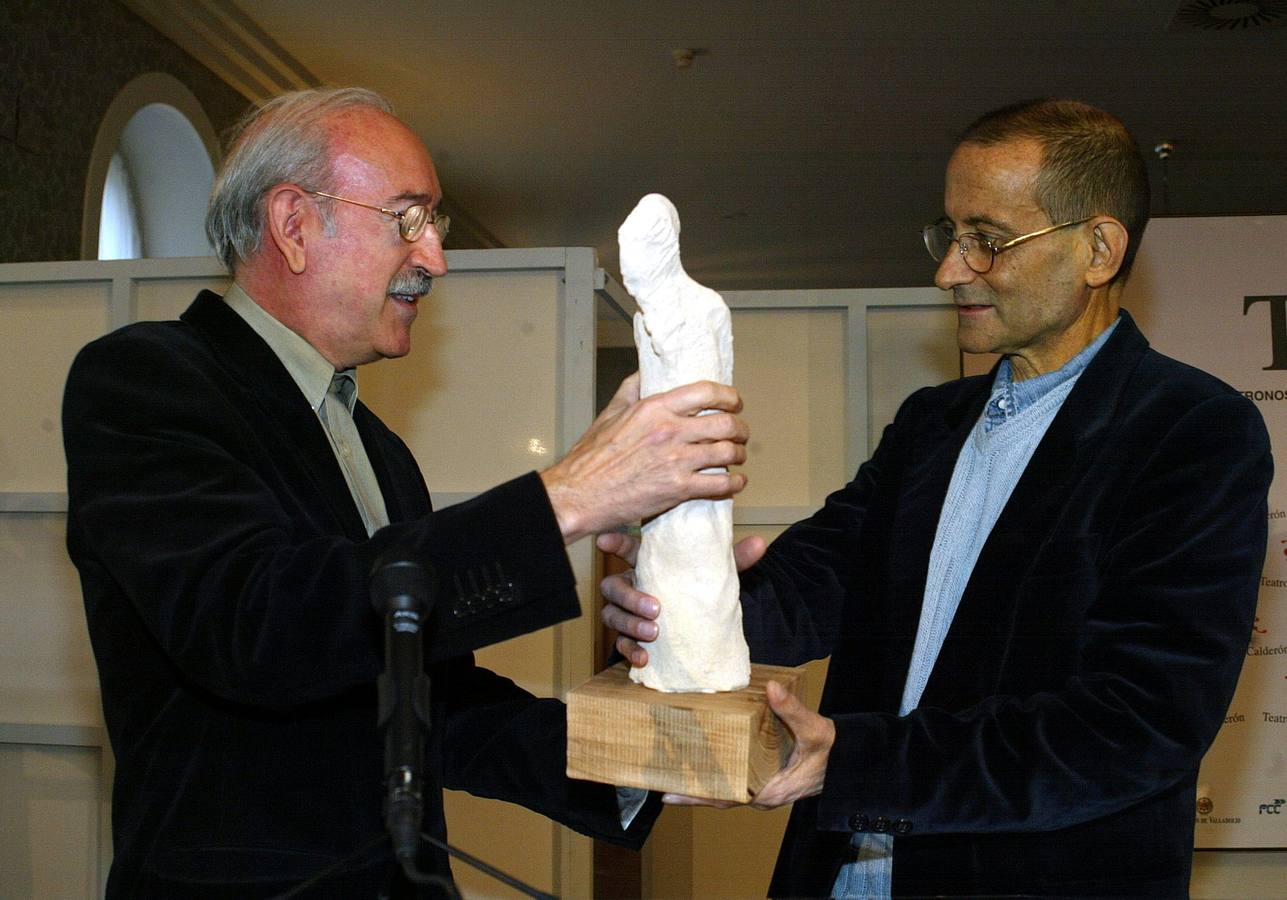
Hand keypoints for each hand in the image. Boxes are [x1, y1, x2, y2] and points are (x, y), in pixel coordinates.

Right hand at [541, 373, 748, 543]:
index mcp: (654, 408)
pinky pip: (720, 485)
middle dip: (740, 428)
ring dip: (739, 455)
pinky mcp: (678, 489)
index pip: (706, 392)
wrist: (579, 494)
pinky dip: (734, 484)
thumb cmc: (590, 459)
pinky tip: (735, 482)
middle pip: (725, 423)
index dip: (729, 396)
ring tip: (738, 457)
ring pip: (727, 452)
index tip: (734, 402)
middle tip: (740, 433)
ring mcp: (676, 461)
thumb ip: (631, 390)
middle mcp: (669, 431)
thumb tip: (645, 374)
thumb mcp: (609, 414)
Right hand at [597, 532, 766, 667]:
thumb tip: (761, 544)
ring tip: (654, 633)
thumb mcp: (719, 575)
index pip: (628, 549)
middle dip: (630, 596)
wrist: (703, 628)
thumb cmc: (702, 591)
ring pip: (611, 615)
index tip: (605, 541)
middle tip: (656, 607)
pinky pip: (620, 644)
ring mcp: (627, 613)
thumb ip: (735, 559)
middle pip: (612, 586)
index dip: (614, 543)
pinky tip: (644, 658)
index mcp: (649, 565)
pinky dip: (629, 650)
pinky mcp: (630, 638)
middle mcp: (632, 586)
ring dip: (630, 624)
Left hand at [661, 681, 834, 809]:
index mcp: (770, 790)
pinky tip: (701, 761)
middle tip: (660, 779)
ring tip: (672, 770)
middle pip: (718, 796)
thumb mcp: (815, 729)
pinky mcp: (764, 779)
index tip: (670, 794)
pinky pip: (734, 780)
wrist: (848, 761)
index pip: (726, 798)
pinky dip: (717, 774)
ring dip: (701, 782)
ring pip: (725, 789)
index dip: (697, 797)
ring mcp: (762, 789)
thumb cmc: (832, 750)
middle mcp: (762, 794)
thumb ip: (792, 710)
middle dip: (690, 791)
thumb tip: (771, 688)